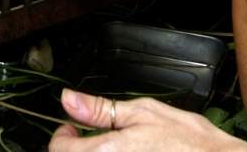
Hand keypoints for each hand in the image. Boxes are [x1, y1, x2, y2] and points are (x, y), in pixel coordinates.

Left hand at [49, 89, 246, 151]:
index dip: (63, 136)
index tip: (74, 128)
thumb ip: (101, 109)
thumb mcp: (143, 112)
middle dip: (78, 148)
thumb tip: (69, 99)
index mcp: (107, 151)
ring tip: (115, 147)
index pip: (59, 150)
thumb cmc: (188, 141)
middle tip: (92, 136)